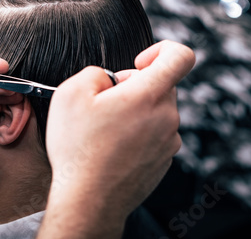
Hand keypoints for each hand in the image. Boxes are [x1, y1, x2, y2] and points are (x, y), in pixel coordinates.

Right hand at [41, 40, 194, 237]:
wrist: (88, 200)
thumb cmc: (78, 148)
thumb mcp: (70, 93)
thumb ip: (95, 72)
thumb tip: (108, 79)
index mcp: (148, 96)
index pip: (180, 56)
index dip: (160, 50)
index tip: (138, 63)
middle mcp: (166, 117)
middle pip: (161, 85)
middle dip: (134, 86)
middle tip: (104, 104)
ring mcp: (168, 142)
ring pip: (155, 111)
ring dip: (133, 112)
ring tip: (104, 131)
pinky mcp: (163, 160)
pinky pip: (154, 134)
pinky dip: (136, 133)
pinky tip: (111, 148)